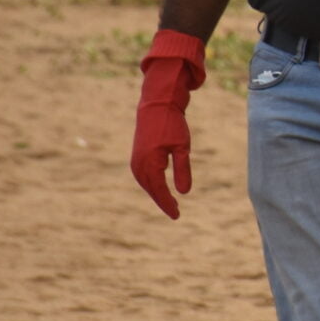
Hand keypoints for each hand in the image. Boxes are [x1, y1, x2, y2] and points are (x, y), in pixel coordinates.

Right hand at [130, 30, 207, 217]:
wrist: (156, 105)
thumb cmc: (172, 125)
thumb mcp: (182, 147)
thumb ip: (182, 170)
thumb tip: (183, 193)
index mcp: (150, 163)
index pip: (159, 190)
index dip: (168, 204)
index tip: (177, 215)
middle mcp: (139, 164)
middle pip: (151, 189)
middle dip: (162, 201)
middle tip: (176, 213)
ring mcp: (135, 160)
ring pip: (146, 184)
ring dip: (156, 194)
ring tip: (169, 204)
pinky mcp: (137, 155)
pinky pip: (143, 176)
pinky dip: (151, 184)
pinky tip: (159, 188)